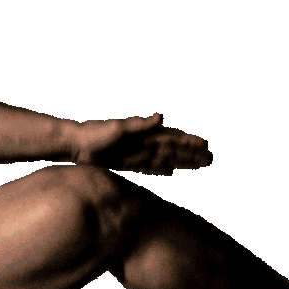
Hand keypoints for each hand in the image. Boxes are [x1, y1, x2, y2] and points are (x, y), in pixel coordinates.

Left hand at [76, 113, 210, 174]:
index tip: (206, 146)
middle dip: (192, 154)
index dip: (190, 142)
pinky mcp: (130, 162)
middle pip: (175, 150)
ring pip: (166, 159)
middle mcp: (145, 142)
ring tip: (198, 165)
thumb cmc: (97, 133)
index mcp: (146, 132)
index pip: (174, 138)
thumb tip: (161, 117)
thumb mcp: (120, 128)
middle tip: (210, 159)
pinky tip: (171, 172)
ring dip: (182, 162)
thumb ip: (141, 125)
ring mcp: (139, 153)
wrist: (78, 144)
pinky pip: (151, 168)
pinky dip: (162, 170)